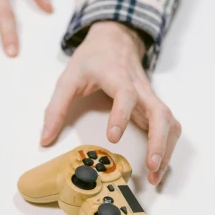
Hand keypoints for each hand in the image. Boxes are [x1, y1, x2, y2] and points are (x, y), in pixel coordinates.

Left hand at [40, 20, 181, 184]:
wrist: (115, 39)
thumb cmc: (92, 59)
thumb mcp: (68, 78)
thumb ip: (56, 108)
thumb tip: (45, 139)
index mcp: (117, 76)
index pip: (125, 94)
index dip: (121, 115)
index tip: (113, 137)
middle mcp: (139, 88)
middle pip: (159, 112)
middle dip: (158, 141)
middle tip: (150, 166)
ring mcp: (149, 97)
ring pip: (169, 121)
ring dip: (166, 149)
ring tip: (155, 175)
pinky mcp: (153, 106)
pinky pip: (168, 125)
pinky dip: (168, 146)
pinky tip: (159, 165)